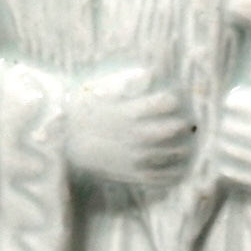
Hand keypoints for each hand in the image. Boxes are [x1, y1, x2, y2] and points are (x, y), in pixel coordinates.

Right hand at [65, 66, 193, 185]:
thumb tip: (151, 73)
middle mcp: (135, 136)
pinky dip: (171, 173)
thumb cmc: (83, 111)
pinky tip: (177, 170)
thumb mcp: (101, 90)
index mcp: (130, 113)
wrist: (63, 142)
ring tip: (185, 146)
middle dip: (180, 125)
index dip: (172, 100)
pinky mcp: (129, 173)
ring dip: (180, 150)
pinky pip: (156, 176)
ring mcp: (133, 157)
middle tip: (186, 123)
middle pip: (168, 130)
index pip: (163, 104)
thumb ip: (128, 82)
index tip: (175, 99)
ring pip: (166, 154)